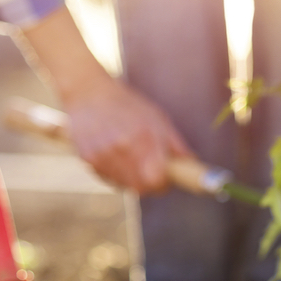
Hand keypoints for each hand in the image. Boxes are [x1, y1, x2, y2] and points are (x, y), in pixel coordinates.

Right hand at [64, 78, 192, 193]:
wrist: (88, 93)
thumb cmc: (129, 105)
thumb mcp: (157, 118)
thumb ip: (176, 144)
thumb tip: (192, 162)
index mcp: (143, 137)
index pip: (157, 179)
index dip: (165, 183)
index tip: (168, 179)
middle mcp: (121, 148)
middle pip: (141, 187)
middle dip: (151, 185)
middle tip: (155, 175)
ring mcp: (102, 155)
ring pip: (125, 186)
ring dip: (134, 180)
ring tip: (135, 161)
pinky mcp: (88, 159)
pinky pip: (109, 179)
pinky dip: (118, 175)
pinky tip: (119, 158)